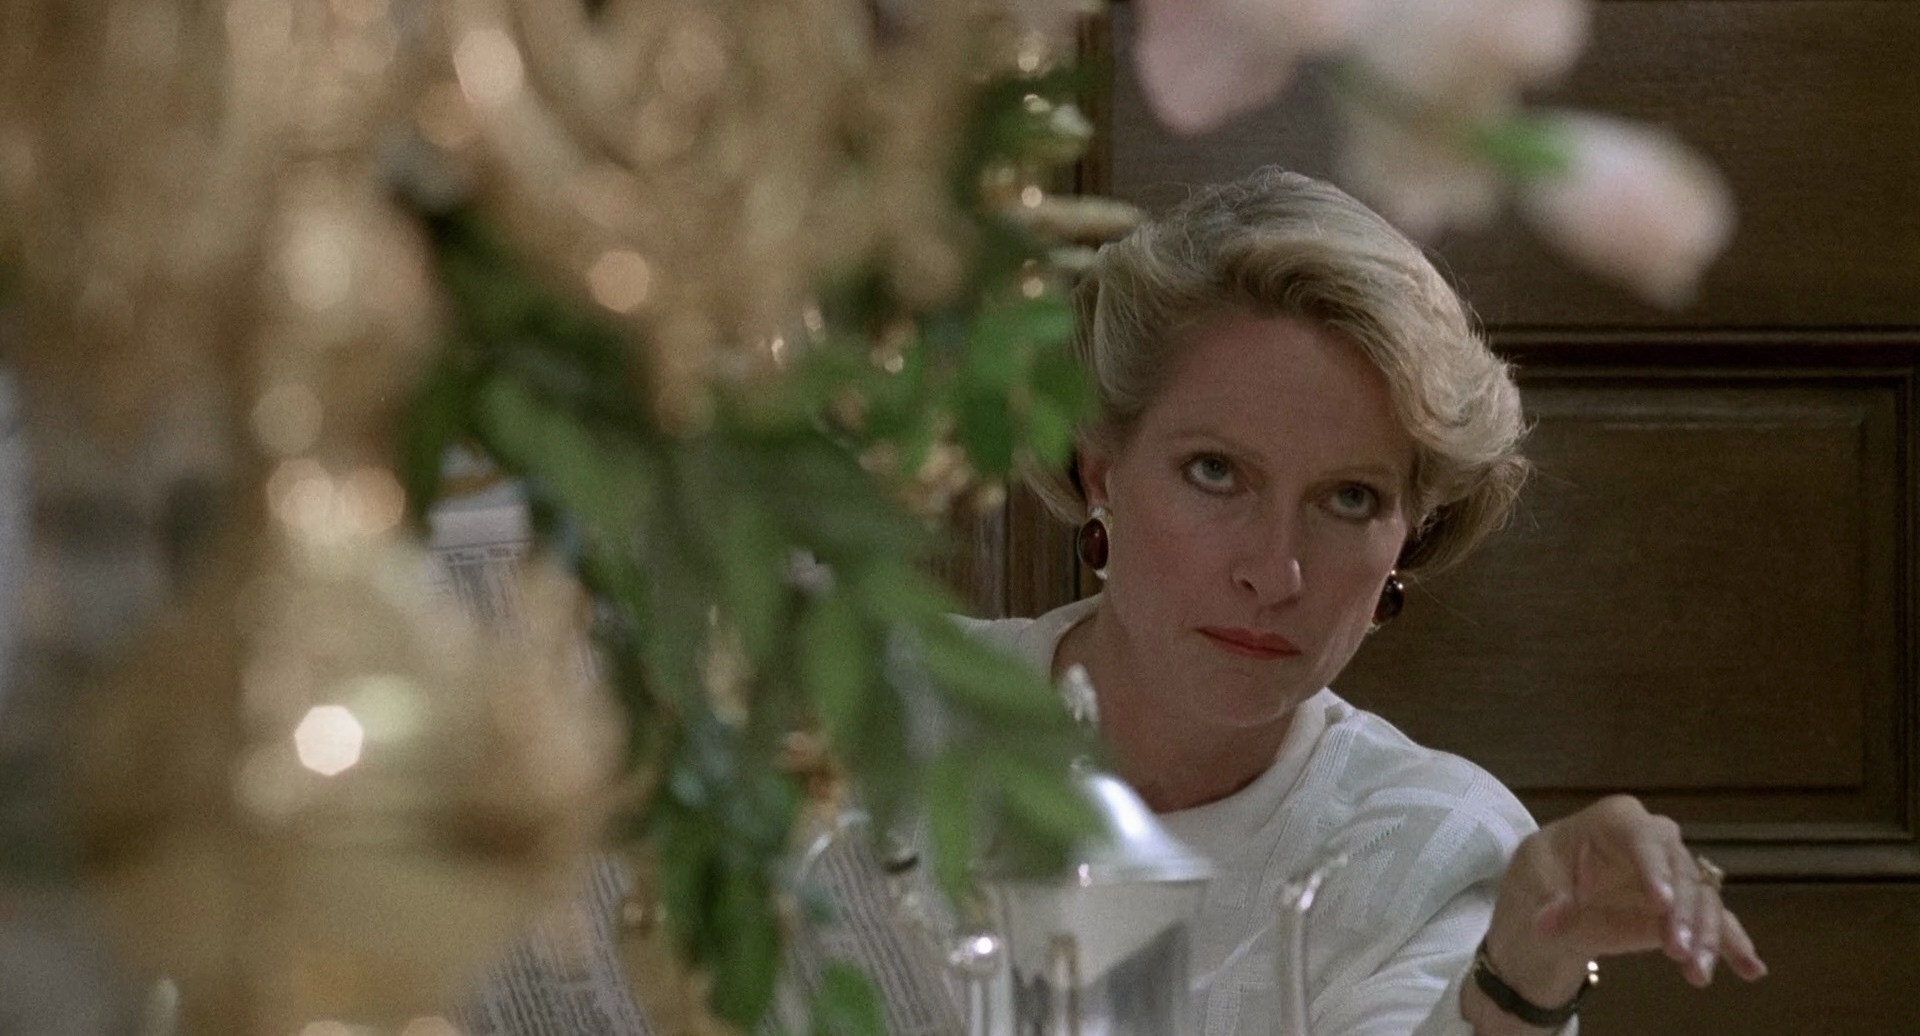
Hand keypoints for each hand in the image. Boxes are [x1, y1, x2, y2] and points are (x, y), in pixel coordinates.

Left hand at [1486, 795, 1767, 1002]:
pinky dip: (1733, 944)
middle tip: (1677, 949)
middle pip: (1680, 870)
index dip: (1654, 868)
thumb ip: (1549, 900)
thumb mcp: (1533, 882)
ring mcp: (1673, 875)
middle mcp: (1653, 842)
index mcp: (1615, 820)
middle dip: (1683, 912)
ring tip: (1697, 972)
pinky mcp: (1684, 908)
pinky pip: (1715, 921)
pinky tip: (1751, 969)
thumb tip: (1550, 921)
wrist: (1549, 905)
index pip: (1641, 837)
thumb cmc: (1542, 876)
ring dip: (1706, 936)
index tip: (1661, 903)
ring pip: (1703, 899)